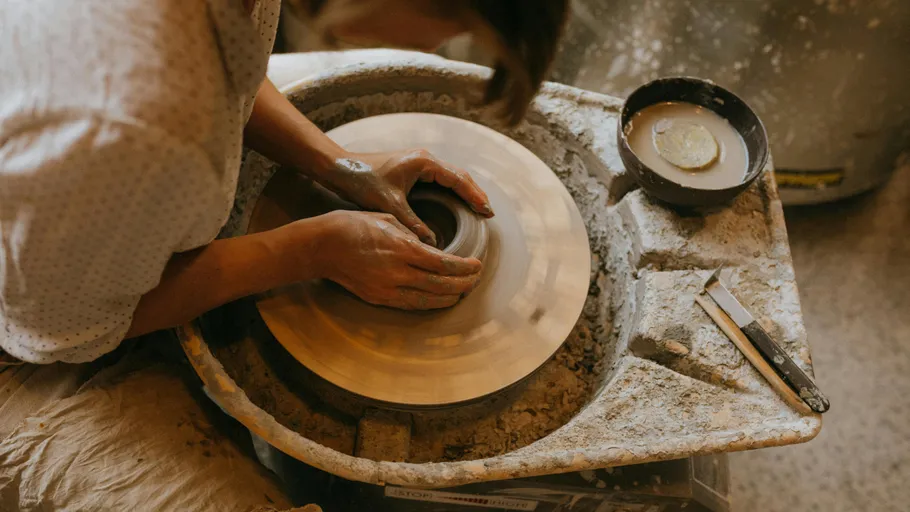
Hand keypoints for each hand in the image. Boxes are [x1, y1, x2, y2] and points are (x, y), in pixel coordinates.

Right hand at [309, 210, 481, 309]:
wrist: (321, 246)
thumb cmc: (352, 225)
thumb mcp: (387, 218)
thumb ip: (412, 234)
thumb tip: (430, 245)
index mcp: (402, 248)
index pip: (443, 263)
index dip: (464, 267)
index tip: (476, 265)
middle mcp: (398, 272)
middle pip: (440, 284)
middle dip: (463, 283)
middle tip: (476, 279)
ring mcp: (387, 288)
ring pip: (428, 300)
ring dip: (450, 297)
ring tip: (463, 292)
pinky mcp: (378, 298)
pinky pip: (410, 305)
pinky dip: (429, 303)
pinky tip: (440, 300)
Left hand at [322, 150, 493, 245]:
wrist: (340, 168)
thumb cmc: (362, 181)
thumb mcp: (390, 205)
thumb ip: (413, 224)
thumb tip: (432, 244)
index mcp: (424, 163)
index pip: (458, 179)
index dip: (474, 196)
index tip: (487, 211)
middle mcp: (424, 159)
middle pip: (459, 176)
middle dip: (474, 194)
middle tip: (488, 213)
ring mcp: (418, 162)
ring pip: (450, 177)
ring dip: (464, 192)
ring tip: (478, 210)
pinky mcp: (411, 168)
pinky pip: (439, 180)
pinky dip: (451, 192)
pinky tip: (455, 205)